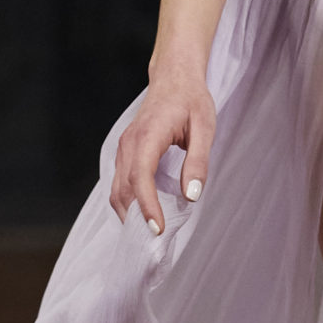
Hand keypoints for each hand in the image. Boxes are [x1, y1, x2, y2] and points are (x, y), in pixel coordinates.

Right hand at [109, 67, 215, 233]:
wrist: (174, 77)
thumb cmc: (192, 101)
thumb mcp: (205, 128)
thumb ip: (198, 162)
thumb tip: (192, 196)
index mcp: (149, 135)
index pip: (141, 177)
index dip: (147, 206)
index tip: (157, 230)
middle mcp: (129, 143)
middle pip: (123, 188)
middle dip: (135, 217)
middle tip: (154, 244)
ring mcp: (123, 147)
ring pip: (117, 188)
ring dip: (129, 213)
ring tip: (148, 235)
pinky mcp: (125, 152)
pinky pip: (120, 182)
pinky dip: (127, 202)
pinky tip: (142, 215)